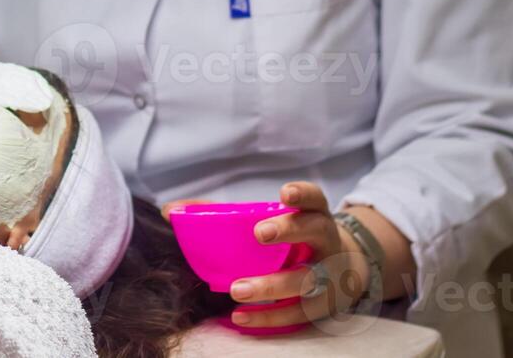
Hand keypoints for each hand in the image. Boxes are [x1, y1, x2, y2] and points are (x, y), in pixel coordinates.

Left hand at [163, 182, 371, 330]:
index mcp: (314, 215)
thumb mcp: (270, 222)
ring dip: (272, 285)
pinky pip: (297, 314)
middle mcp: (326, 242)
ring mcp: (328, 276)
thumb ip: (221, 214)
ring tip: (237, 289)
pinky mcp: (322, 307)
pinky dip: (269, 318)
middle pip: (315, 232)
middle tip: (260, 233)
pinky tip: (241, 316)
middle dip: (289, 231)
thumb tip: (170, 210)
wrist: (342, 272)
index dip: (302, 194)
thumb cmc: (291, 241)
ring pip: (306, 280)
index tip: (283, 193)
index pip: (315, 199)